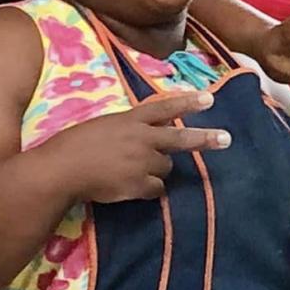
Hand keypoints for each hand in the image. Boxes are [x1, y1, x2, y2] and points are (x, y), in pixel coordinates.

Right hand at [39, 92, 229, 202]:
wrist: (62, 170)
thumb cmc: (74, 146)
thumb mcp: (103, 126)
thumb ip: (128, 128)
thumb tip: (148, 135)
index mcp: (130, 120)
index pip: (164, 107)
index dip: (188, 102)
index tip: (209, 99)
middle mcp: (141, 138)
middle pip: (180, 138)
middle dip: (206, 139)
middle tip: (227, 139)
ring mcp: (142, 161)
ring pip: (165, 168)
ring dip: (155, 171)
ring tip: (128, 172)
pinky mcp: (140, 184)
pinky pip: (156, 189)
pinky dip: (147, 190)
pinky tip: (127, 187)